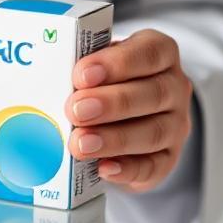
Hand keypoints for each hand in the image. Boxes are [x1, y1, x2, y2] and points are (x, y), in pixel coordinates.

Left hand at [64, 29, 192, 191]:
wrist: (120, 114)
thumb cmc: (104, 79)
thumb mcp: (96, 64)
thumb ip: (82, 70)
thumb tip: (47, 80)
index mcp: (159, 53)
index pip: (149, 52)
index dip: (117, 63)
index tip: (81, 75)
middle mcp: (174, 87)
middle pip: (153, 93)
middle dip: (111, 103)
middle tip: (75, 110)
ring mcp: (176, 125)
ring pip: (154, 132)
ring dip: (114, 139)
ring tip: (80, 143)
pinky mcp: (167, 158)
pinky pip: (153, 166)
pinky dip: (127, 169)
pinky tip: (103, 168)